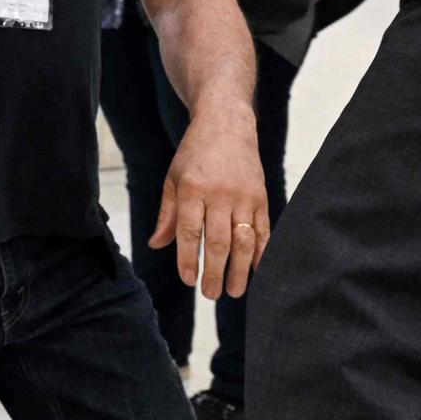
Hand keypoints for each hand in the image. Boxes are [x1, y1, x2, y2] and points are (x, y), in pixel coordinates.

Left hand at [149, 98, 267, 298]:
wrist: (226, 125)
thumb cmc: (194, 155)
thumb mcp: (173, 179)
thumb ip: (167, 214)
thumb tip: (157, 245)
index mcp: (192, 189)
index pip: (189, 232)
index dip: (188, 258)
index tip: (188, 280)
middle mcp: (219, 194)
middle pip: (218, 241)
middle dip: (214, 271)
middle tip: (211, 294)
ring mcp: (244, 196)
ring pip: (243, 240)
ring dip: (239, 269)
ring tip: (234, 291)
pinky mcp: (261, 197)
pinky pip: (263, 229)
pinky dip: (261, 252)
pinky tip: (257, 270)